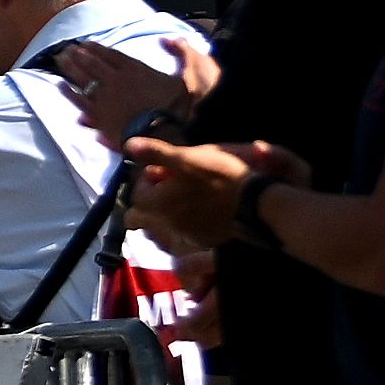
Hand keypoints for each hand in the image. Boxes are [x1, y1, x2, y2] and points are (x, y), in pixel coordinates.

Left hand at [40, 39, 211, 144]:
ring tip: (59, 59)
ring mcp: (106, 98)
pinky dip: (68, 91)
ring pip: (82, 78)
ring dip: (69, 67)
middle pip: (91, 63)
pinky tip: (59, 85)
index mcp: (136, 70)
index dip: (96, 48)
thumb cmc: (181, 107)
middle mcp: (117, 80)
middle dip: (77, 54)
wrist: (167, 135)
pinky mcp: (100, 115)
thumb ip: (182, 53)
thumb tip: (167, 39)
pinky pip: (79, 100)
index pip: (111, 54)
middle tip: (66, 49)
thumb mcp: (192, 75)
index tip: (86, 44)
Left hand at [120, 137, 261, 255]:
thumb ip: (155, 153)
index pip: (137, 194)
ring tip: (195, 190)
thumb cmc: (219, 177)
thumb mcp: (186, 157)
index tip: (163, 169)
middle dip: (158, 195)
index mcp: (159, 204)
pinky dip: (193, 217)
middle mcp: (169, 224)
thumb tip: (128, 145)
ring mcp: (189, 235)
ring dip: (175, 206)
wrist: (256, 203)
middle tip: (177, 180)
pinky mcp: (208, 239)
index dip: (147, 179)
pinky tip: (208, 204)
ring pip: (170, 220)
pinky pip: (191, 229)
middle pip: (151, 211)